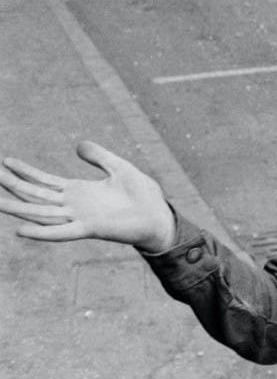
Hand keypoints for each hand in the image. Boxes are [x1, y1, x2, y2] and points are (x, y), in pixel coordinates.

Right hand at [0, 141, 175, 252]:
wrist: (158, 215)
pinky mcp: (90, 229)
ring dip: (17, 208)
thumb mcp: (118, 167)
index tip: (6, 161)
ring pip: (41, 213)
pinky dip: (41, 232)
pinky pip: (60, 232)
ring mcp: (79, 218)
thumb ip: (99, 156)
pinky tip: (21, 229)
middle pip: (36, 195)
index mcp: (79, 191)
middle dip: (14, 186)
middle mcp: (73, 205)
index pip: (44, 181)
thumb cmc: (141, 194)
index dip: (26, 171)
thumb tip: (78, 145)